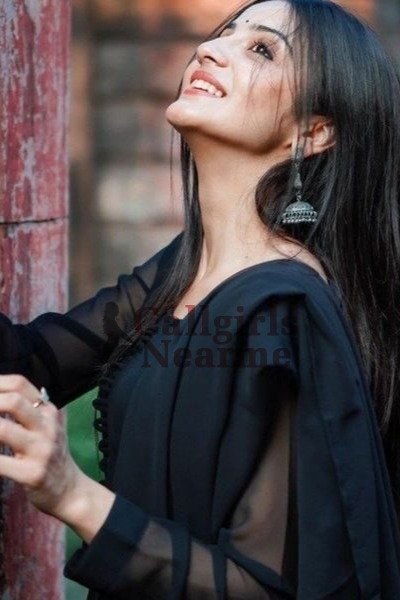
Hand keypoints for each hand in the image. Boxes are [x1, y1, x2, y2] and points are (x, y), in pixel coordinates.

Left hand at [0, 374, 115, 542]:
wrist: (69, 489)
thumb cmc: (51, 454)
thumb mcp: (50, 425)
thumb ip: (32, 407)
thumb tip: (2, 393)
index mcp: (48, 411)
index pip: (19, 384)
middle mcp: (47, 426)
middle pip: (13, 401)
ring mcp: (41, 450)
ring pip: (3, 430)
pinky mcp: (32, 473)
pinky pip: (0, 463)